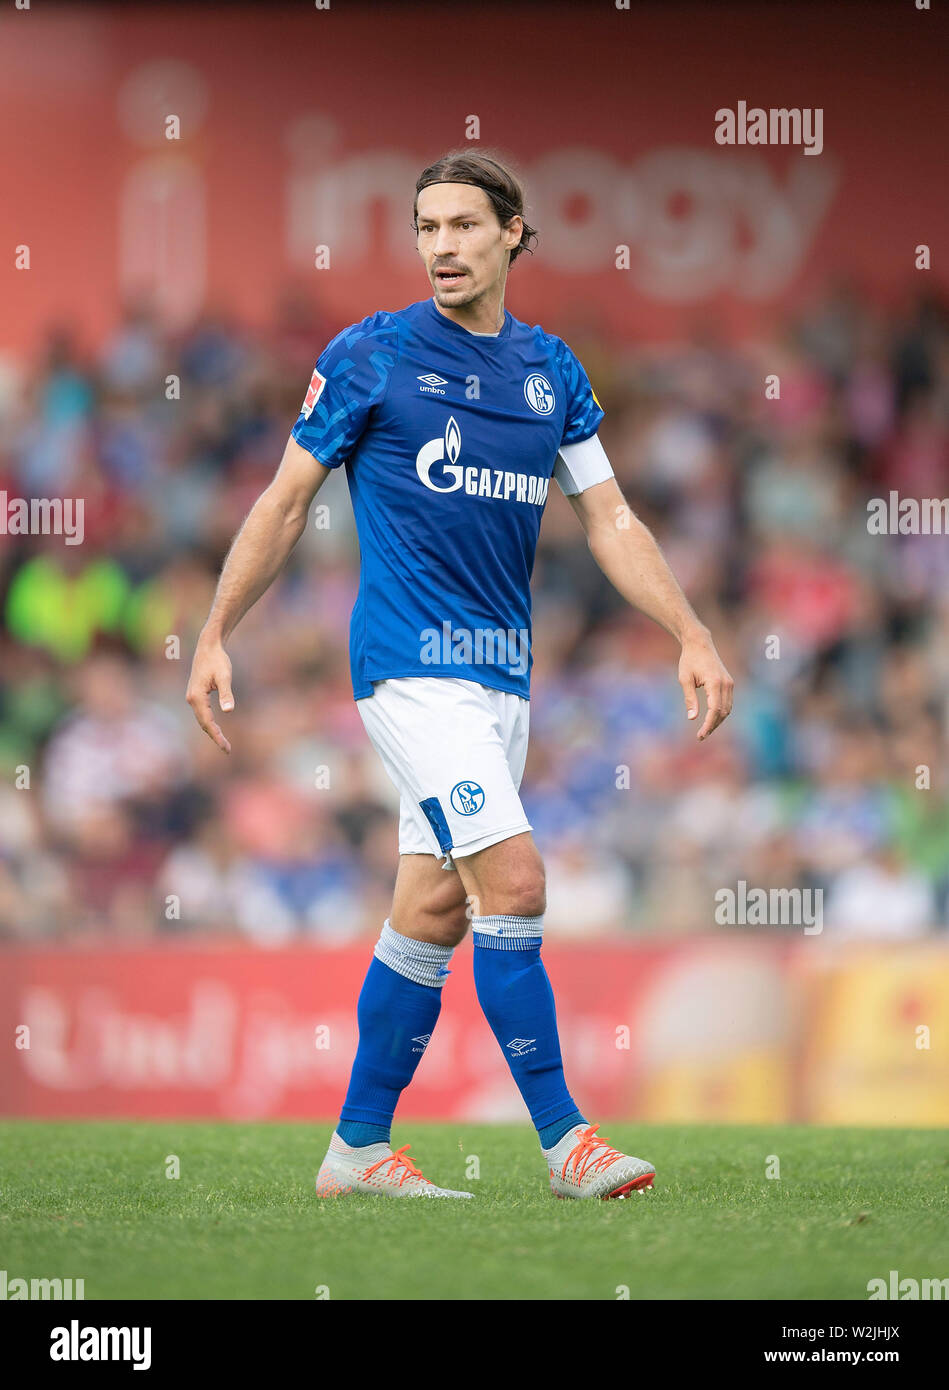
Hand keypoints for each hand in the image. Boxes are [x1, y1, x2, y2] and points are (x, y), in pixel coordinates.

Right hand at [186, 634, 233, 752]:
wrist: (208, 646)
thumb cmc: (218, 660)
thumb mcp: (225, 676)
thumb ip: (226, 694)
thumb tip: (228, 711)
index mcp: (197, 697)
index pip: (208, 722)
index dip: (217, 736)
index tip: (226, 748)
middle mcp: (191, 699)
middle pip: (203, 724)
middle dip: (215, 737)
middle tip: (228, 750)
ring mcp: (192, 696)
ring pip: (201, 719)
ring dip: (211, 731)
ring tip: (224, 742)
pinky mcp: (196, 694)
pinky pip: (202, 713)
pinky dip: (209, 722)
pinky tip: (216, 727)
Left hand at [678, 630, 733, 740]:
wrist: (700, 644)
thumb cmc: (689, 660)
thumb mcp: (685, 679)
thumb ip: (689, 699)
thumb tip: (692, 718)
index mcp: (714, 682)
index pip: (714, 710)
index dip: (708, 725)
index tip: (700, 735)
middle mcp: (726, 684)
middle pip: (723, 712)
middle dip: (713, 726)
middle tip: (701, 736)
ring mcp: (729, 683)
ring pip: (727, 709)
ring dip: (718, 721)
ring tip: (705, 730)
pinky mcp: (729, 683)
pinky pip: (727, 703)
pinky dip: (720, 713)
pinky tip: (711, 720)